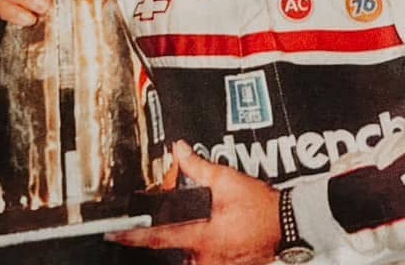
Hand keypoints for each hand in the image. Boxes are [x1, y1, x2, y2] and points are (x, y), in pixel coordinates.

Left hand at [106, 140, 280, 264]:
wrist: (290, 224)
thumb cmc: (262, 206)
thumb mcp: (227, 180)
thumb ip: (198, 167)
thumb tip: (179, 150)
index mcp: (202, 237)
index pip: (157, 239)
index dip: (132, 237)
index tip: (114, 235)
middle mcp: (206, 258)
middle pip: (171, 251)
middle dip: (166, 235)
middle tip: (179, 214)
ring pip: (188, 257)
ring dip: (186, 241)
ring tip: (203, 221)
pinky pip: (205, 261)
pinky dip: (202, 247)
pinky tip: (215, 229)